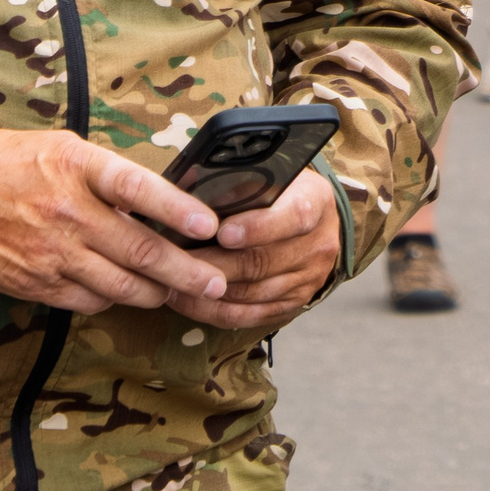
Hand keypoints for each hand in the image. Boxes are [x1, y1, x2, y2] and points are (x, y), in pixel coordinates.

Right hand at [0, 129, 227, 314]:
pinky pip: (89, 301)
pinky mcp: (36, 284)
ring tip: (181, 292)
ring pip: (121, 285)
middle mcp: (69, 213)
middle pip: (141, 250)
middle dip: (186, 271)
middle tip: (217, 281)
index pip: (138, 189)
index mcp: (78, 168)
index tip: (211, 226)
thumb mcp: (64, 149)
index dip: (179, 209)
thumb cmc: (10, 163)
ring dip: (157, 292)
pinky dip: (115, 300)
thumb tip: (159, 202)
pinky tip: (129, 293)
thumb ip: (108, 175)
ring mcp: (52, 254)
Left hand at [173, 168, 342, 332]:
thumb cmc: (283, 191)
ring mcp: (307, 279)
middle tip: (177, 260)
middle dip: (215, 263)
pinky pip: (250, 316)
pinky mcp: (293, 304)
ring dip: (208, 290)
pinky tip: (187, 301)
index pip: (293, 217)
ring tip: (172, 281)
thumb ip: (241, 181)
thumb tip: (191, 188)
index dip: (258, 228)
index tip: (223, 233)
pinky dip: (215, 311)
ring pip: (252, 294)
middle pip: (263, 262)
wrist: (317, 221)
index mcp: (316, 202)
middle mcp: (317, 244)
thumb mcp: (273, 174)